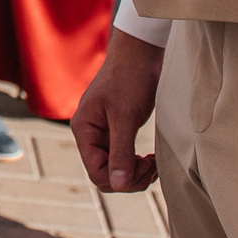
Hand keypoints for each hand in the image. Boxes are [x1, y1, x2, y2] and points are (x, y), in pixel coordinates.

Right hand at [69, 29, 162, 192]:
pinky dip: (138, 163)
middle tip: (152, 165)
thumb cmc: (129, 78)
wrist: (140, 53)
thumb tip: (119, 185)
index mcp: (84, 130)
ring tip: (154, 162)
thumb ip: (121, 152)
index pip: (96, 172)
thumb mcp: (125, 116)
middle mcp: (90, 134)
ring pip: (115, 169)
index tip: (144, 166)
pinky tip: (150, 158)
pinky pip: (122, 157)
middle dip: (130, 177)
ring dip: (136, 172)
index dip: (121, 179)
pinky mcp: (116, 130)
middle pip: (105, 175)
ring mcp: (103, 132)